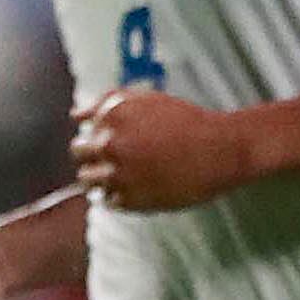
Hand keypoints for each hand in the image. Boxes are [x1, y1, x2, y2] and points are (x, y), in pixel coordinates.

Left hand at [70, 86, 262, 210]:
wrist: (223, 149)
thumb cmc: (188, 122)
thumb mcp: (147, 100)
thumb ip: (107, 103)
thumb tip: (75, 115)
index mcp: (111, 116)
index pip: (83, 131)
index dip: (101, 136)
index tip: (121, 139)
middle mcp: (109, 143)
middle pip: (79, 154)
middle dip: (94, 155)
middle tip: (123, 156)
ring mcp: (116, 173)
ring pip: (87, 179)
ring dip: (103, 177)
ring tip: (131, 172)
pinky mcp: (128, 199)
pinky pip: (108, 199)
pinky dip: (121, 194)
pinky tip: (143, 184)